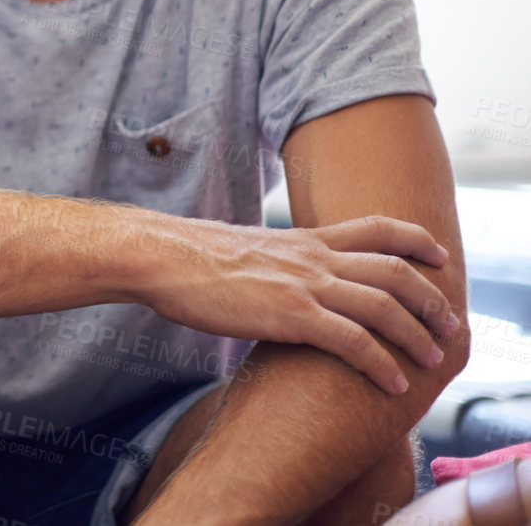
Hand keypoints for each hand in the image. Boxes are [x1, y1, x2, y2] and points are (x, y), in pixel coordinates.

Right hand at [140, 214, 456, 394]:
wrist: (162, 256)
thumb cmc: (191, 258)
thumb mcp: (247, 250)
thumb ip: (276, 262)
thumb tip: (280, 279)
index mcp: (304, 238)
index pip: (377, 228)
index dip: (416, 239)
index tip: (438, 255)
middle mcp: (313, 257)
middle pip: (395, 269)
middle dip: (431, 298)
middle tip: (449, 323)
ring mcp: (305, 284)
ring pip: (385, 305)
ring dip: (417, 334)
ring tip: (434, 358)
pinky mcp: (291, 313)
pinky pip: (354, 341)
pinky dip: (381, 362)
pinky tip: (393, 383)